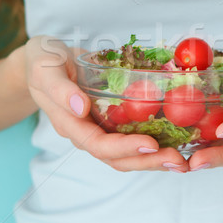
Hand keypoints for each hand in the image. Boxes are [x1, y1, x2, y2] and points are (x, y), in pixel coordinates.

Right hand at [21, 36, 188, 171]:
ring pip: (126, 154)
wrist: (42, 61)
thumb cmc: (43, 61)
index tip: (151, 144)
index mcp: (69, 123)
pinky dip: (152, 145)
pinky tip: (174, 144)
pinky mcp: (109, 122)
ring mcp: (98, 129)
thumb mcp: (45, 68)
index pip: (97, 144)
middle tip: (177, 161)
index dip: (124, 148)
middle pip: (116, 158)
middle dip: (147, 161)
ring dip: (153, 160)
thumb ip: (60, 89)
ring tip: (180, 162)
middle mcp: (85, 132)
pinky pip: (130, 138)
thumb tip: (81, 108)